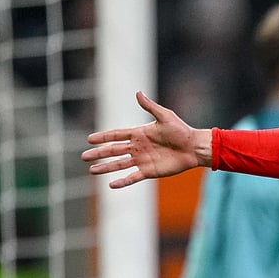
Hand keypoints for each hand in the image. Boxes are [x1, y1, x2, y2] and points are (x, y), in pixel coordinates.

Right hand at [82, 91, 211, 188]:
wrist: (194, 147)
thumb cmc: (181, 131)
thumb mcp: (165, 116)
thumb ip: (150, 107)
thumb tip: (137, 92)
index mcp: (139, 133)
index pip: (116, 135)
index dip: (103, 137)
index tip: (89, 139)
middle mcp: (138, 147)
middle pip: (114, 150)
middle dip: (99, 153)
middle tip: (84, 156)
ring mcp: (142, 160)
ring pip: (119, 164)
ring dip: (106, 167)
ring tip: (92, 171)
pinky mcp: (150, 171)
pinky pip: (133, 177)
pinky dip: (123, 181)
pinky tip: (111, 185)